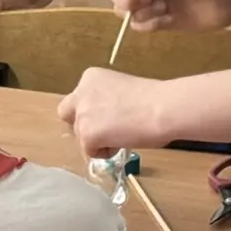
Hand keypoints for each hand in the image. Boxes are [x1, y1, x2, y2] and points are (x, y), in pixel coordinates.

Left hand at [57, 68, 172, 157]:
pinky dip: (104, 153)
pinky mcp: (87, 134)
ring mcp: (82, 114)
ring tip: (124, 135)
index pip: (79, 99)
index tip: (108, 118)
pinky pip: (90, 151)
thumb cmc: (154, 99)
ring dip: (98, 141)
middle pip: (68, 115)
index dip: (92, 111)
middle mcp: (81, 93)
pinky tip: (123, 142)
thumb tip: (106, 119)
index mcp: (90, 77)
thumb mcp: (121, 90)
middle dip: (81, 125)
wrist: (162, 107)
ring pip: (80, 136)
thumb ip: (106, 100)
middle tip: (102, 132)